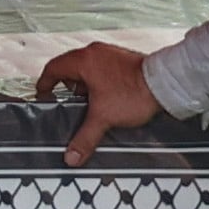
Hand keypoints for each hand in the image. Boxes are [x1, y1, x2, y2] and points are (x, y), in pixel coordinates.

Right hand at [39, 41, 165, 166]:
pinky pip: (102, 70)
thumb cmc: (134, 92)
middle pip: (69, 68)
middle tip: (70, 106)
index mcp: (84, 60)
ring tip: (90, 106)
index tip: (43, 95)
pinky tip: (106, 100)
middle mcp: (95, 52)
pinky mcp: (123, 60)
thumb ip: (84, 138)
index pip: (53, 68)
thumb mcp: (103, 117)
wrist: (165, 82)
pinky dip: (99, 83)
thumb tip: (71, 156)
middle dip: (67, 88)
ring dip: (85, 87)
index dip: (45, 83)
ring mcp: (110, 54)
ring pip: (87, 69)